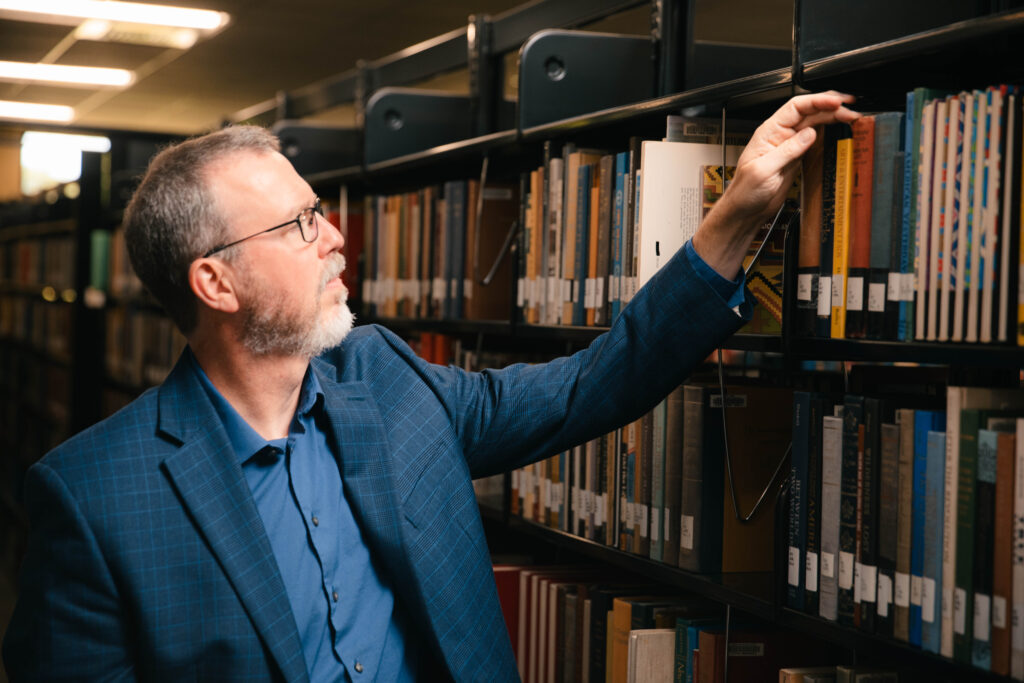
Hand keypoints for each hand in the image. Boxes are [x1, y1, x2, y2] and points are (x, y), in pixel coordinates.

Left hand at [693, 91, 860, 277]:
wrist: (745, 211)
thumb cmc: (744, 192)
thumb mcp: (764, 170)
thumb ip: (787, 151)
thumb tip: (809, 134)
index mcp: (769, 131)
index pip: (796, 107)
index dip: (818, 100)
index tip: (836, 102)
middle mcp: (779, 134)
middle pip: (809, 111)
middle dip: (831, 106)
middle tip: (851, 107)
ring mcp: (789, 145)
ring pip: (814, 123)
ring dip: (833, 118)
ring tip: (852, 116)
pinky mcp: (795, 157)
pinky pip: (814, 139)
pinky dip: (828, 132)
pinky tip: (839, 129)